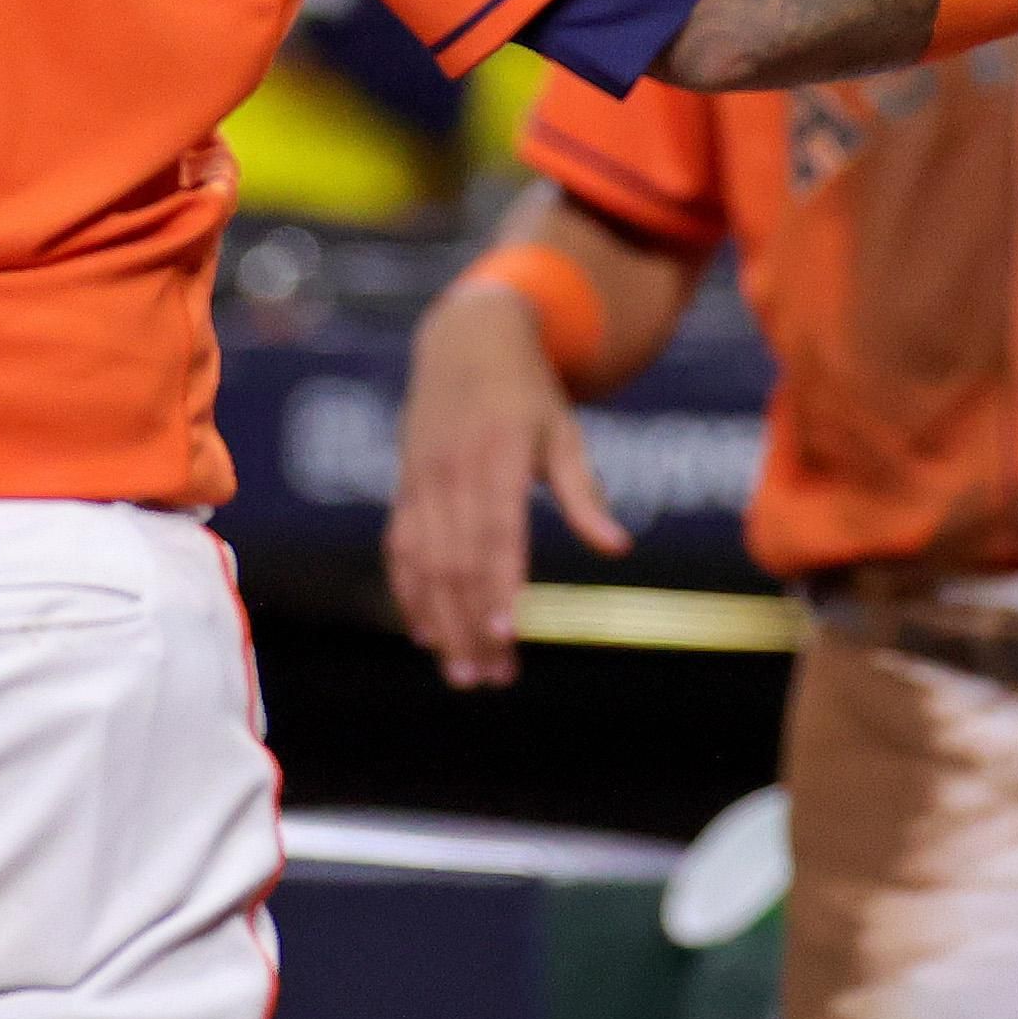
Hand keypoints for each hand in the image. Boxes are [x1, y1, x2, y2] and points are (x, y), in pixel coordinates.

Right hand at [386, 287, 630, 688]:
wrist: (465, 340)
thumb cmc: (527, 392)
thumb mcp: (563, 432)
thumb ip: (583, 494)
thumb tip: (617, 547)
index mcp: (496, 458)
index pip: (495, 535)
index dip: (497, 587)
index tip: (507, 635)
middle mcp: (451, 474)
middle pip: (457, 564)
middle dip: (471, 626)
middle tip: (491, 679)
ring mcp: (420, 483)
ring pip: (424, 566)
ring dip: (442, 624)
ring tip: (464, 674)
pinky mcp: (404, 489)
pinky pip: (400, 550)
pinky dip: (410, 595)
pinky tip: (427, 635)